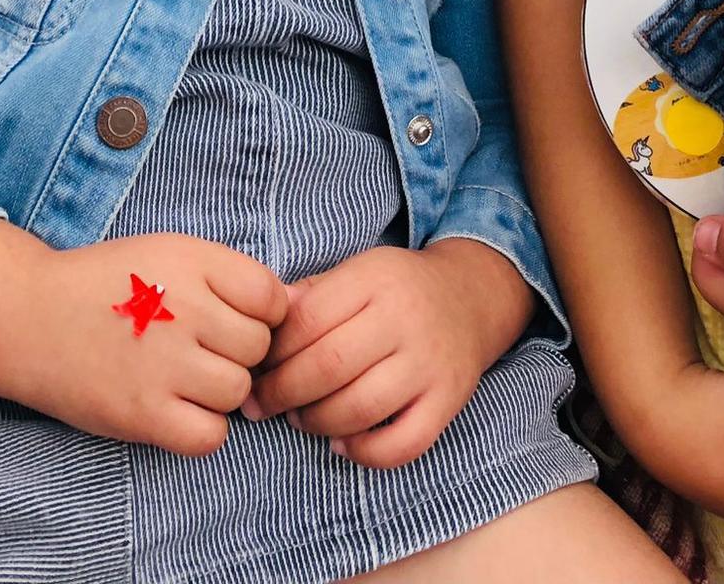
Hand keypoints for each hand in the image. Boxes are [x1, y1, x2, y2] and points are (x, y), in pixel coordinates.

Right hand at [0, 226, 287, 455]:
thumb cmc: (109, 284)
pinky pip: (210, 435)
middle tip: (201, 349)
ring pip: (238, 391)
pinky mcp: (143, 414)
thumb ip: (229, 276)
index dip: (260, 313)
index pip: (271, 297)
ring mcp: (164, 363)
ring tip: (186, 376)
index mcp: (194, 260)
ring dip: (221, 390)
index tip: (232, 318)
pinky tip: (177, 407)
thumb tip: (291, 308)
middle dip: (238, 351)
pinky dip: (201, 428)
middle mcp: (185, 308)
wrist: (31, 318)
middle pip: (258, 347)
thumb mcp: (170, 251)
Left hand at [247, 240, 530, 467]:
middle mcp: (404, 319)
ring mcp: (429, 363)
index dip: (273, 352)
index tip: (254, 369)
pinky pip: (404, 443)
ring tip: (299, 419)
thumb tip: (261, 323)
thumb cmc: (396, 287)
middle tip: (261, 405)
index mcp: (374, 278)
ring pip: (362, 408)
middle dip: (283, 393)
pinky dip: (366, 453)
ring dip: (317, 423)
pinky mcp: (448, 401)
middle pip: (330, 366)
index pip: (308, 320)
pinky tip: (342, 443)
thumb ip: (312, 295)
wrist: (470, 297)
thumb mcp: (357, 270)